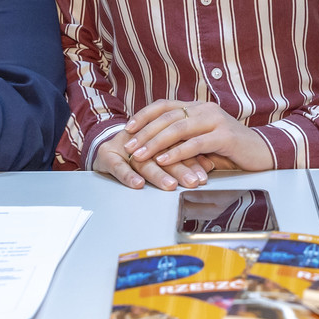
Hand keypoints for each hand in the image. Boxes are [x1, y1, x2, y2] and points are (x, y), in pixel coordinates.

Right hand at [93, 124, 209, 190]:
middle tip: (193, 182)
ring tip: (170, 185)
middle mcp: (140, 138)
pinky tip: (137, 184)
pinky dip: (128, 175)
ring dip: (158, 173)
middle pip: (162, 151)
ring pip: (143, 160)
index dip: (193, 160)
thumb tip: (211, 163)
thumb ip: (184, 155)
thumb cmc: (138, 152)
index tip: (204, 175)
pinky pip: (117, 166)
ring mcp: (122, 146)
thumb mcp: (162, 151)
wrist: (106, 151)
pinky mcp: (106, 155)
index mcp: (156, 133)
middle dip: (180, 168)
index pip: (177, 144)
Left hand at [124, 100, 272, 175]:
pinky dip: (177, 152)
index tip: (128, 128)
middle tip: (129, 145)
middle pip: (168, 117)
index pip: (165, 105)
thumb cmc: (230, 149)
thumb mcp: (202, 140)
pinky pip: (195, 144)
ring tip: (140, 154)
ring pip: (178, 129)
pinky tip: (164, 160)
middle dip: (145, 132)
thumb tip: (153, 145)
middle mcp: (205, 109)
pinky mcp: (224, 136)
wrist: (262, 151)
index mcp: (198, 107)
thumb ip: (183, 138)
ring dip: (156, 143)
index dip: (144, 115)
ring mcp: (216, 121)